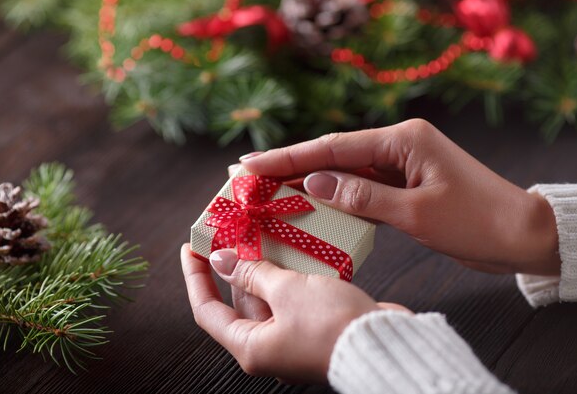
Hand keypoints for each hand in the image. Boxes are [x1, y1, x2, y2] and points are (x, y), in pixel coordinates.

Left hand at [180, 244, 407, 382]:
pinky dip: (288, 275)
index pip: (206, 310)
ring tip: (259, 231)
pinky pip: (291, 299)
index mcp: (250, 346)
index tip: (191, 248)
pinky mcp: (313, 330)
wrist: (385, 343)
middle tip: (231, 229)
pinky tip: (291, 249)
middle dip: (235, 264)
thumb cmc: (332, 323)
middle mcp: (268, 347)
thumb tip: (222, 260)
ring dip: (264, 266)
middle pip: (239, 300)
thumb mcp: (285, 290)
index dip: (196, 277)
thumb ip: (252, 272)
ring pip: (268, 297)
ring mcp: (292, 339)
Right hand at [240, 119, 559, 274]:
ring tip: (268, 188)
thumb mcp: (415, 212)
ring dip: (309, 181)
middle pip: (334, 154)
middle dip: (292, 165)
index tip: (251, 162)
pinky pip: (361, 189)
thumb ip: (362, 196)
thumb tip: (314, 182)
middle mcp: (399, 146)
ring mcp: (402, 166)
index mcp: (403, 140)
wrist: (519, 236)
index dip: (289, 155)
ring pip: (345, 172)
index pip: (334, 147)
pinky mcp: (405, 186)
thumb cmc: (476, 222)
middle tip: (248, 173)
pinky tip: (310, 204)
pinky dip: (335, 198)